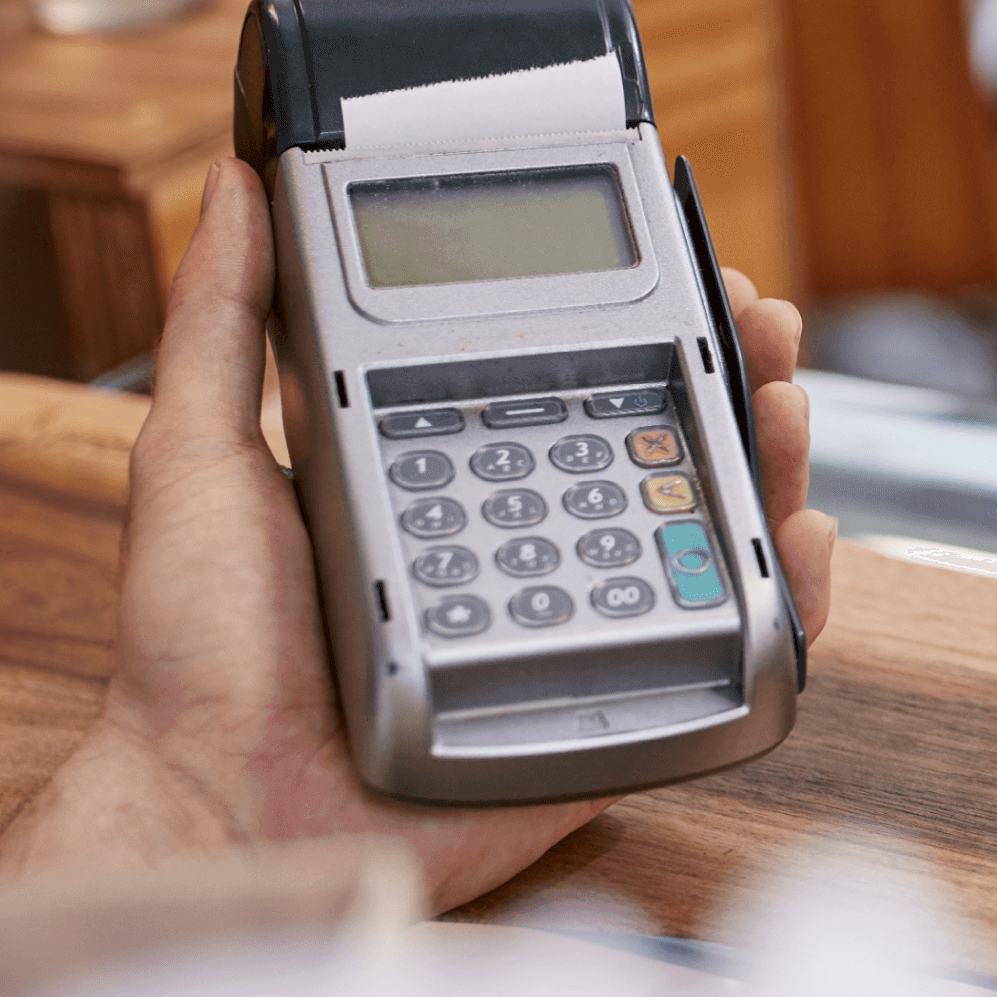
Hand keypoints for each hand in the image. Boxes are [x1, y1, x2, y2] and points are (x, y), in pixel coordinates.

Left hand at [0, 158, 838, 911]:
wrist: (220, 811)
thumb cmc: (195, 657)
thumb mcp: (197, 456)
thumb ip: (220, 319)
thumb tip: (232, 185)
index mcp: (441, 472)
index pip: (571, 373)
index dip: (643, 316)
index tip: (687, 263)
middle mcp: (520, 540)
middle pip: (663, 439)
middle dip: (732, 371)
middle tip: (761, 326)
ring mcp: (571, 625)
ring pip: (708, 531)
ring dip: (771, 460)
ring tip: (784, 408)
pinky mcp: (607, 714)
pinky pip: (720, 659)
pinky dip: (788, 603)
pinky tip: (800, 544)